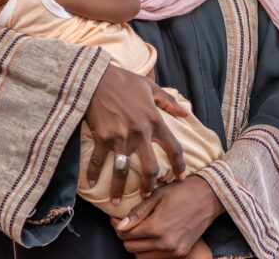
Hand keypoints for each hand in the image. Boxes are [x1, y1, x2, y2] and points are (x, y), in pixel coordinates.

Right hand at [86, 65, 187, 202]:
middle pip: (150, 168)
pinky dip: (94, 173)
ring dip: (119, 189)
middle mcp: (140, 132)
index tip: (181, 177)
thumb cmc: (124, 80)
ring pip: (123, 170)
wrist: (97, 77)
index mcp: (154, 120)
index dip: (179, 165)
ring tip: (116, 201)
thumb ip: (169, 101)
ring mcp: (120, 136)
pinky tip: (91, 183)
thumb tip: (187, 112)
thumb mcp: (150, 87)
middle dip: (149, 185)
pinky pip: (98, 160)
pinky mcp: (102, 136)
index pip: (173, 148)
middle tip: (147, 195)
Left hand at [110, 176, 224, 258]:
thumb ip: (137, 213)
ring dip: (137, 244)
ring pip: (142, 256)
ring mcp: (174, 251)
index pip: (125, 235)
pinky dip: (149, 250)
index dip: (117, 226)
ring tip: (140, 228)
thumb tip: (120, 225)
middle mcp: (164, 244)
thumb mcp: (156, 196)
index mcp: (156, 228)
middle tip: (127, 222)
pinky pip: (156, 257)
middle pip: (131, 247)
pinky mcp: (180, 253)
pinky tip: (152, 235)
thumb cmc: (181, 192)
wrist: (209, 197)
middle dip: (125, 235)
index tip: (116, 218)